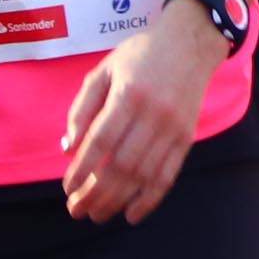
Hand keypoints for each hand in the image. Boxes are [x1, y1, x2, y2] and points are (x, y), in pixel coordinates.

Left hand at [63, 15, 225, 222]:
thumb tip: (69, 148)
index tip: (68, 188)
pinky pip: (168, 175)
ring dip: (118, 201)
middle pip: (121, 165)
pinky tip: (131, 214)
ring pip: (143, 175)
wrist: (191, 43)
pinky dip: (150, 199)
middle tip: (76, 210)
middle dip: (96, 193)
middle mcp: (153, 114)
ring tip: (97, 215)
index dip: (83, 169)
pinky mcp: (186, 138)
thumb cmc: (140, 55)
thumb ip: (83, 108)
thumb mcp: (103, 70)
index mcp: (128, 94)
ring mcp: (173, 128)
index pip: (101, 141)